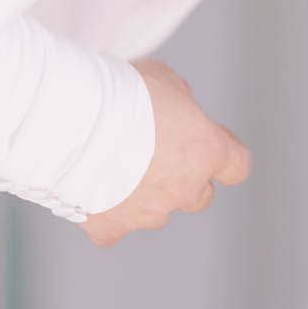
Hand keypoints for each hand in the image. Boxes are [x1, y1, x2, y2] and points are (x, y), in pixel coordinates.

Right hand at [80, 61, 252, 247]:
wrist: (70, 121)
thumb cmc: (120, 91)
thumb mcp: (165, 81)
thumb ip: (181, 105)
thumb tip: (177, 114)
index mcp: (206, 151)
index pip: (237, 166)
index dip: (224, 154)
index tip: (207, 141)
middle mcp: (184, 189)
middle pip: (200, 196)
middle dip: (185, 178)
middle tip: (156, 153)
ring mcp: (148, 213)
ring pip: (157, 212)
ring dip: (146, 194)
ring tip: (115, 164)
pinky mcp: (111, 227)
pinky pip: (115, 226)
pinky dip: (107, 212)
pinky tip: (91, 188)